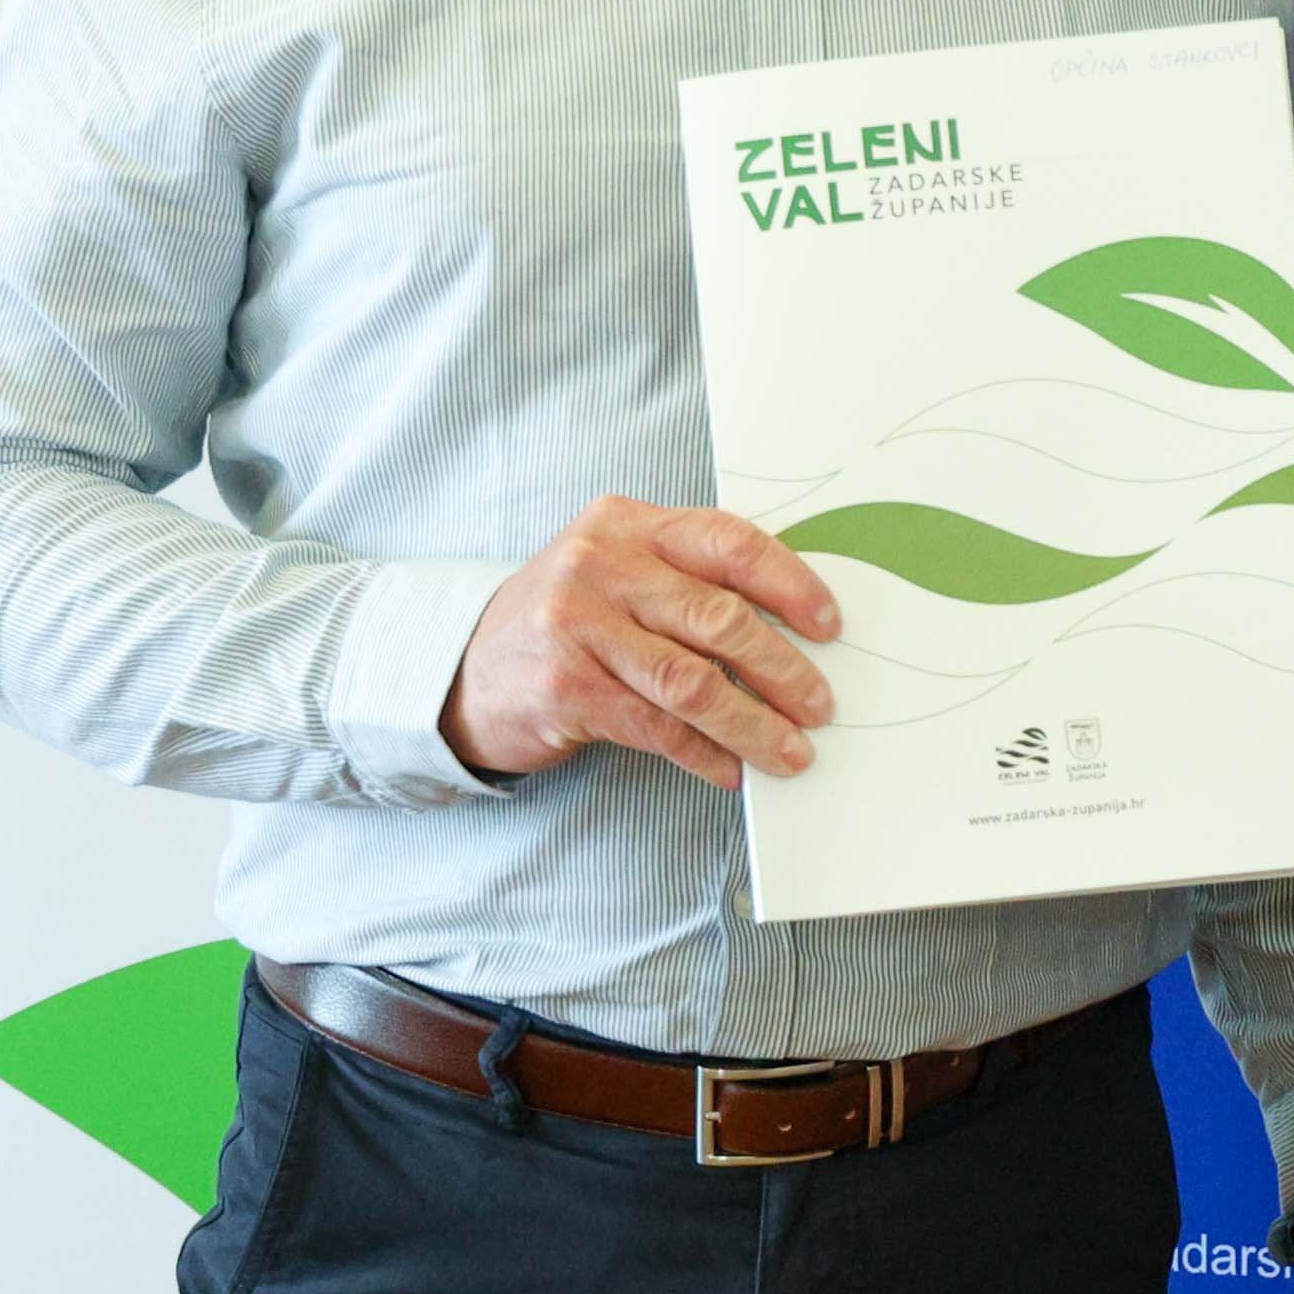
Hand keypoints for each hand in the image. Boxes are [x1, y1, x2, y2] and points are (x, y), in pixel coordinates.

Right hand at [440, 495, 839, 786]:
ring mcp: (576, 625)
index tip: (829, 624)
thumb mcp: (617, 574)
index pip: (728, 541)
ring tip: (790, 751)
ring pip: (692, 681)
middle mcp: (599, 564)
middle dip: (782, 669)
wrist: (463, 672)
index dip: (790, 583)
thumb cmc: (566, 623)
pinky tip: (729, 770)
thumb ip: (687, 581)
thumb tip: (792, 629)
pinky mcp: (564, 687)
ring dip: (753, 723)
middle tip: (820, 705)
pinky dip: (704, 754)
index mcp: (627, 523)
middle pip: (718, 617)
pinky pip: (656, 728)